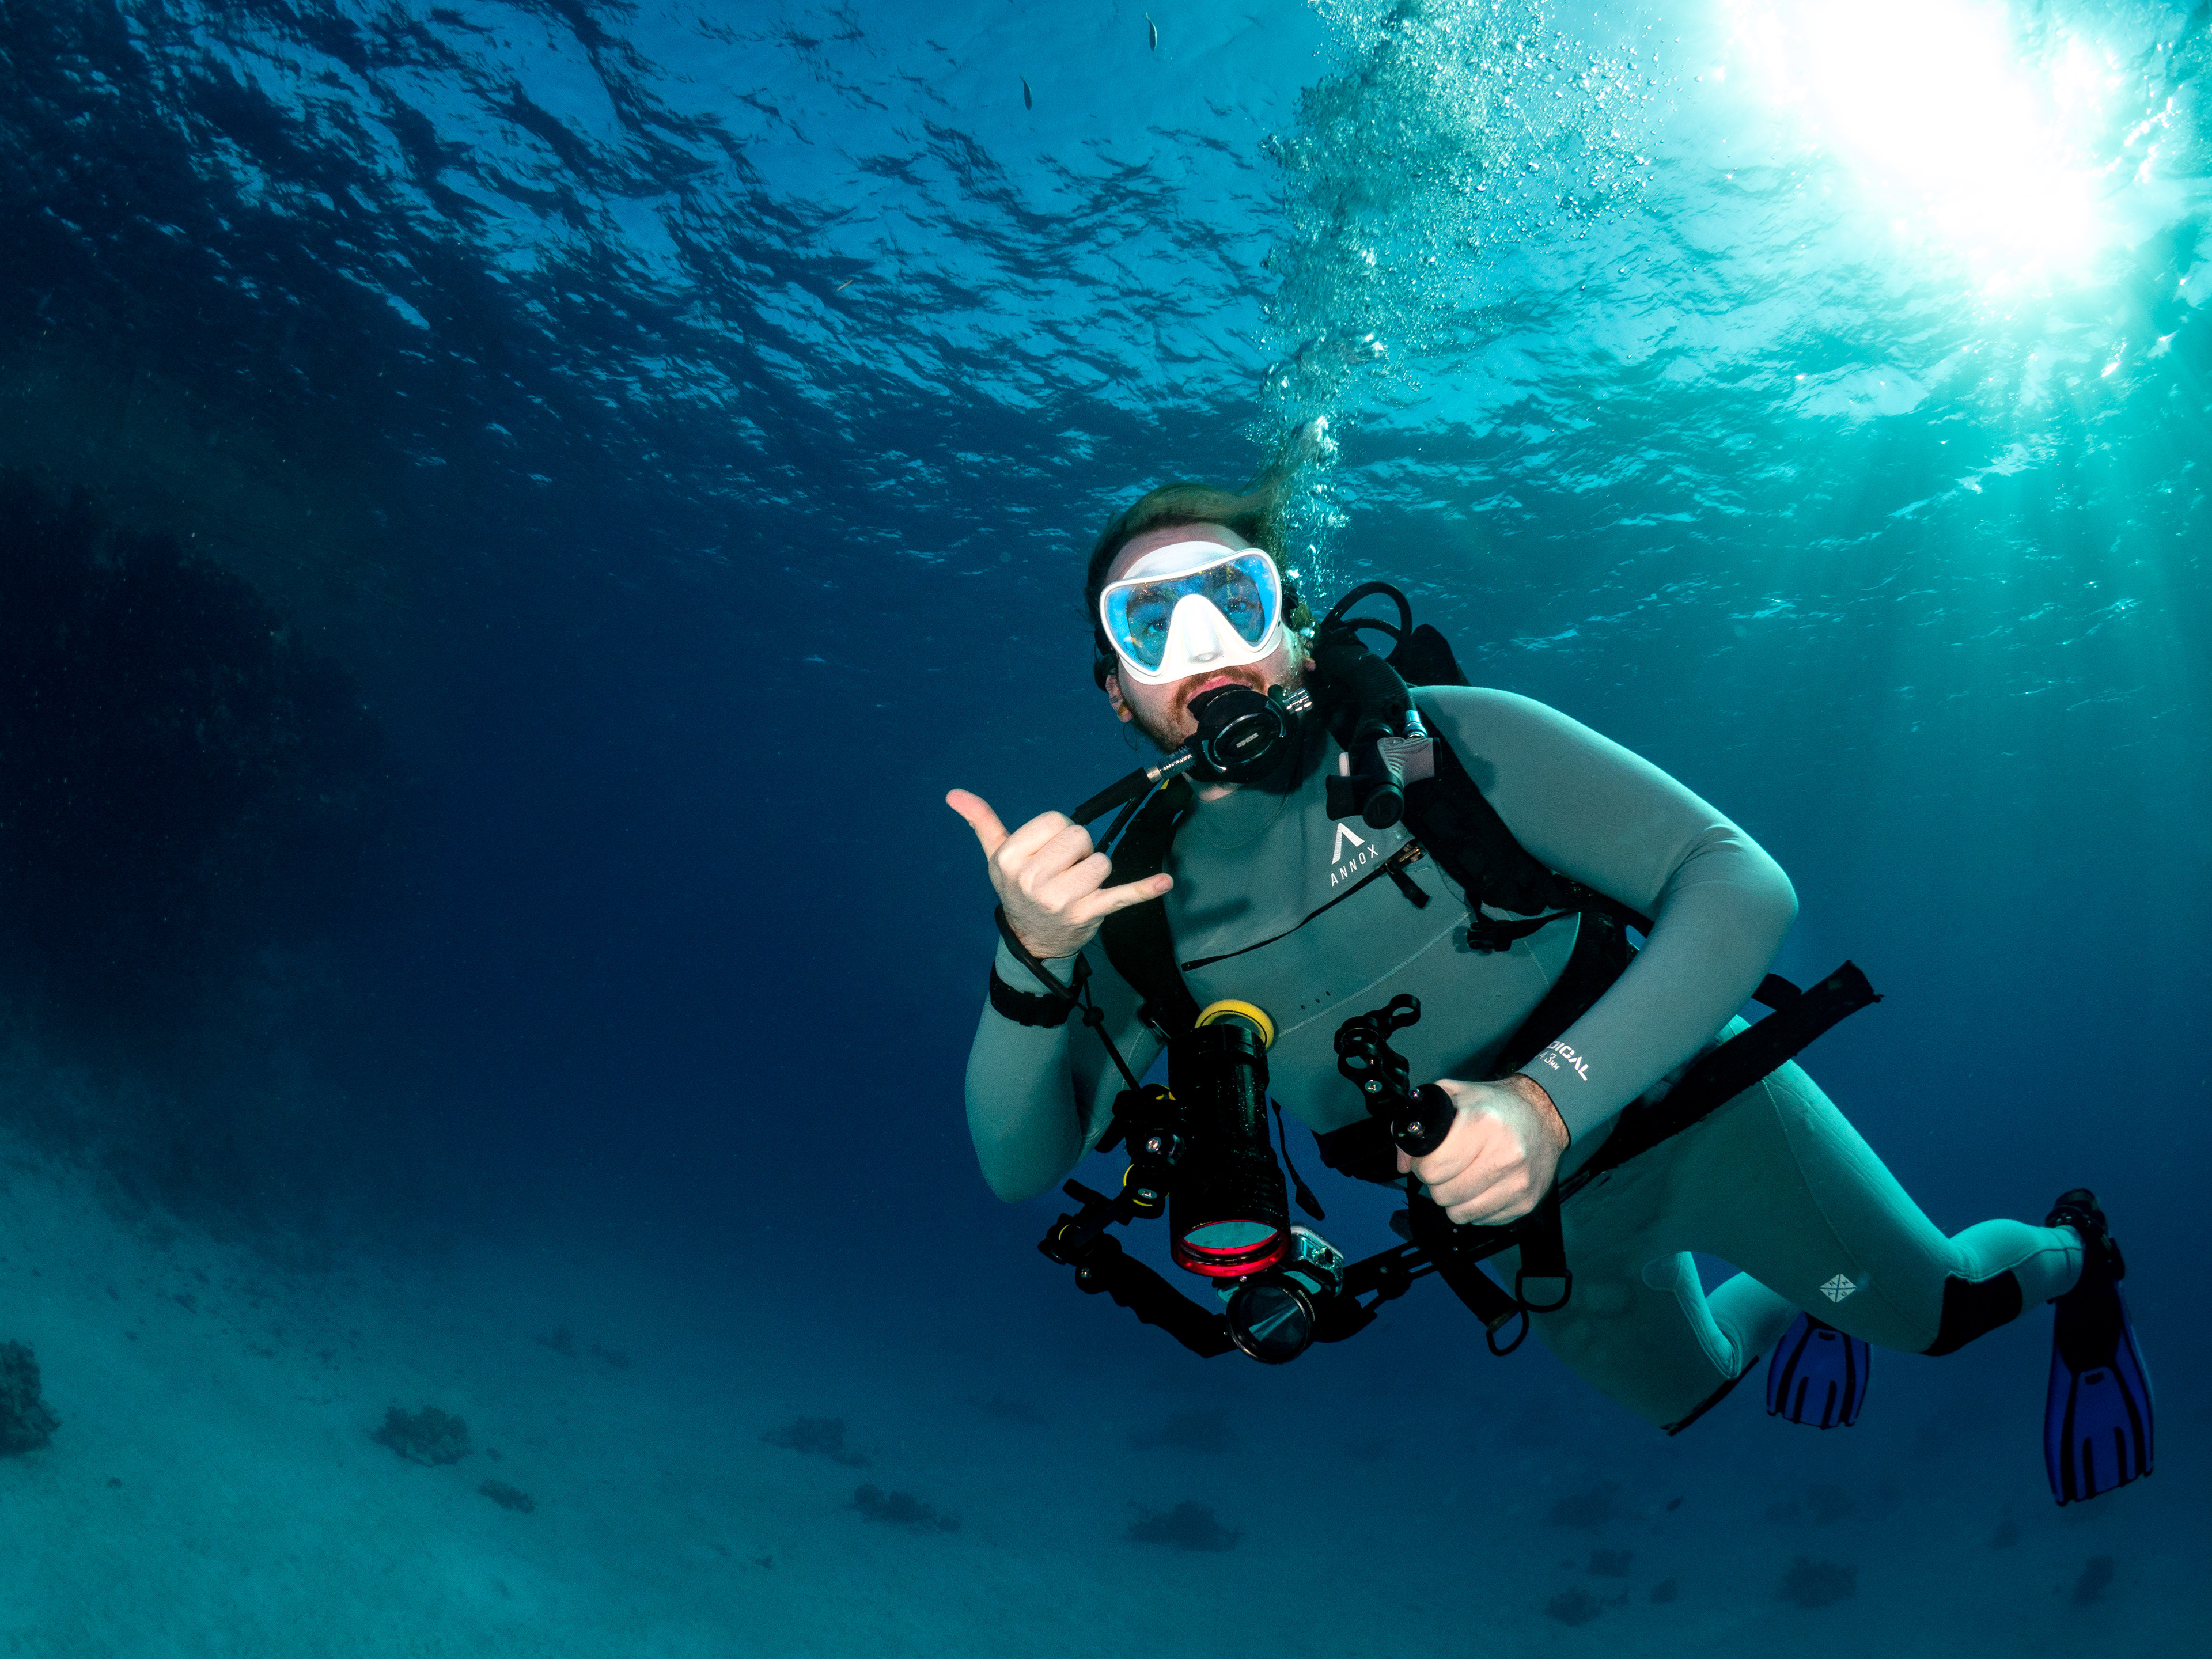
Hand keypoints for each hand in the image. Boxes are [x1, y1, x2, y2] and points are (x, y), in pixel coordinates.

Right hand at [946, 789, 1172, 960]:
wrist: (1032, 941)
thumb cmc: (1017, 890)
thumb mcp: (996, 857)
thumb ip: (981, 822)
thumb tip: (954, 794)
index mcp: (1010, 859)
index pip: (1056, 820)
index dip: (1059, 833)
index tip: (1049, 853)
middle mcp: (1033, 880)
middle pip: (1080, 837)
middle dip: (1079, 850)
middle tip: (1063, 872)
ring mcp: (1061, 900)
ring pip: (1101, 861)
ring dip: (1096, 871)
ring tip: (1078, 887)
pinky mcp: (1089, 914)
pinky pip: (1122, 896)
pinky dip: (1144, 889)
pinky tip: (1164, 883)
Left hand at [1397, 1074, 1568, 1224]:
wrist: (1544, 1115)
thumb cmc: (1497, 1106)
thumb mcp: (1453, 1095)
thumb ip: (1418, 1122)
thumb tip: (1403, 1162)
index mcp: (1482, 1123)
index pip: (1432, 1168)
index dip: (1422, 1165)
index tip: (1429, 1158)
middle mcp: (1504, 1155)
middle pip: (1443, 1194)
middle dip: (1436, 1183)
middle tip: (1448, 1167)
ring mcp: (1517, 1183)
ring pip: (1459, 1214)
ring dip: (1454, 1199)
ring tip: (1464, 1176)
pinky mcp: (1525, 1202)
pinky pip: (1482, 1220)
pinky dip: (1475, 1207)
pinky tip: (1484, 1185)